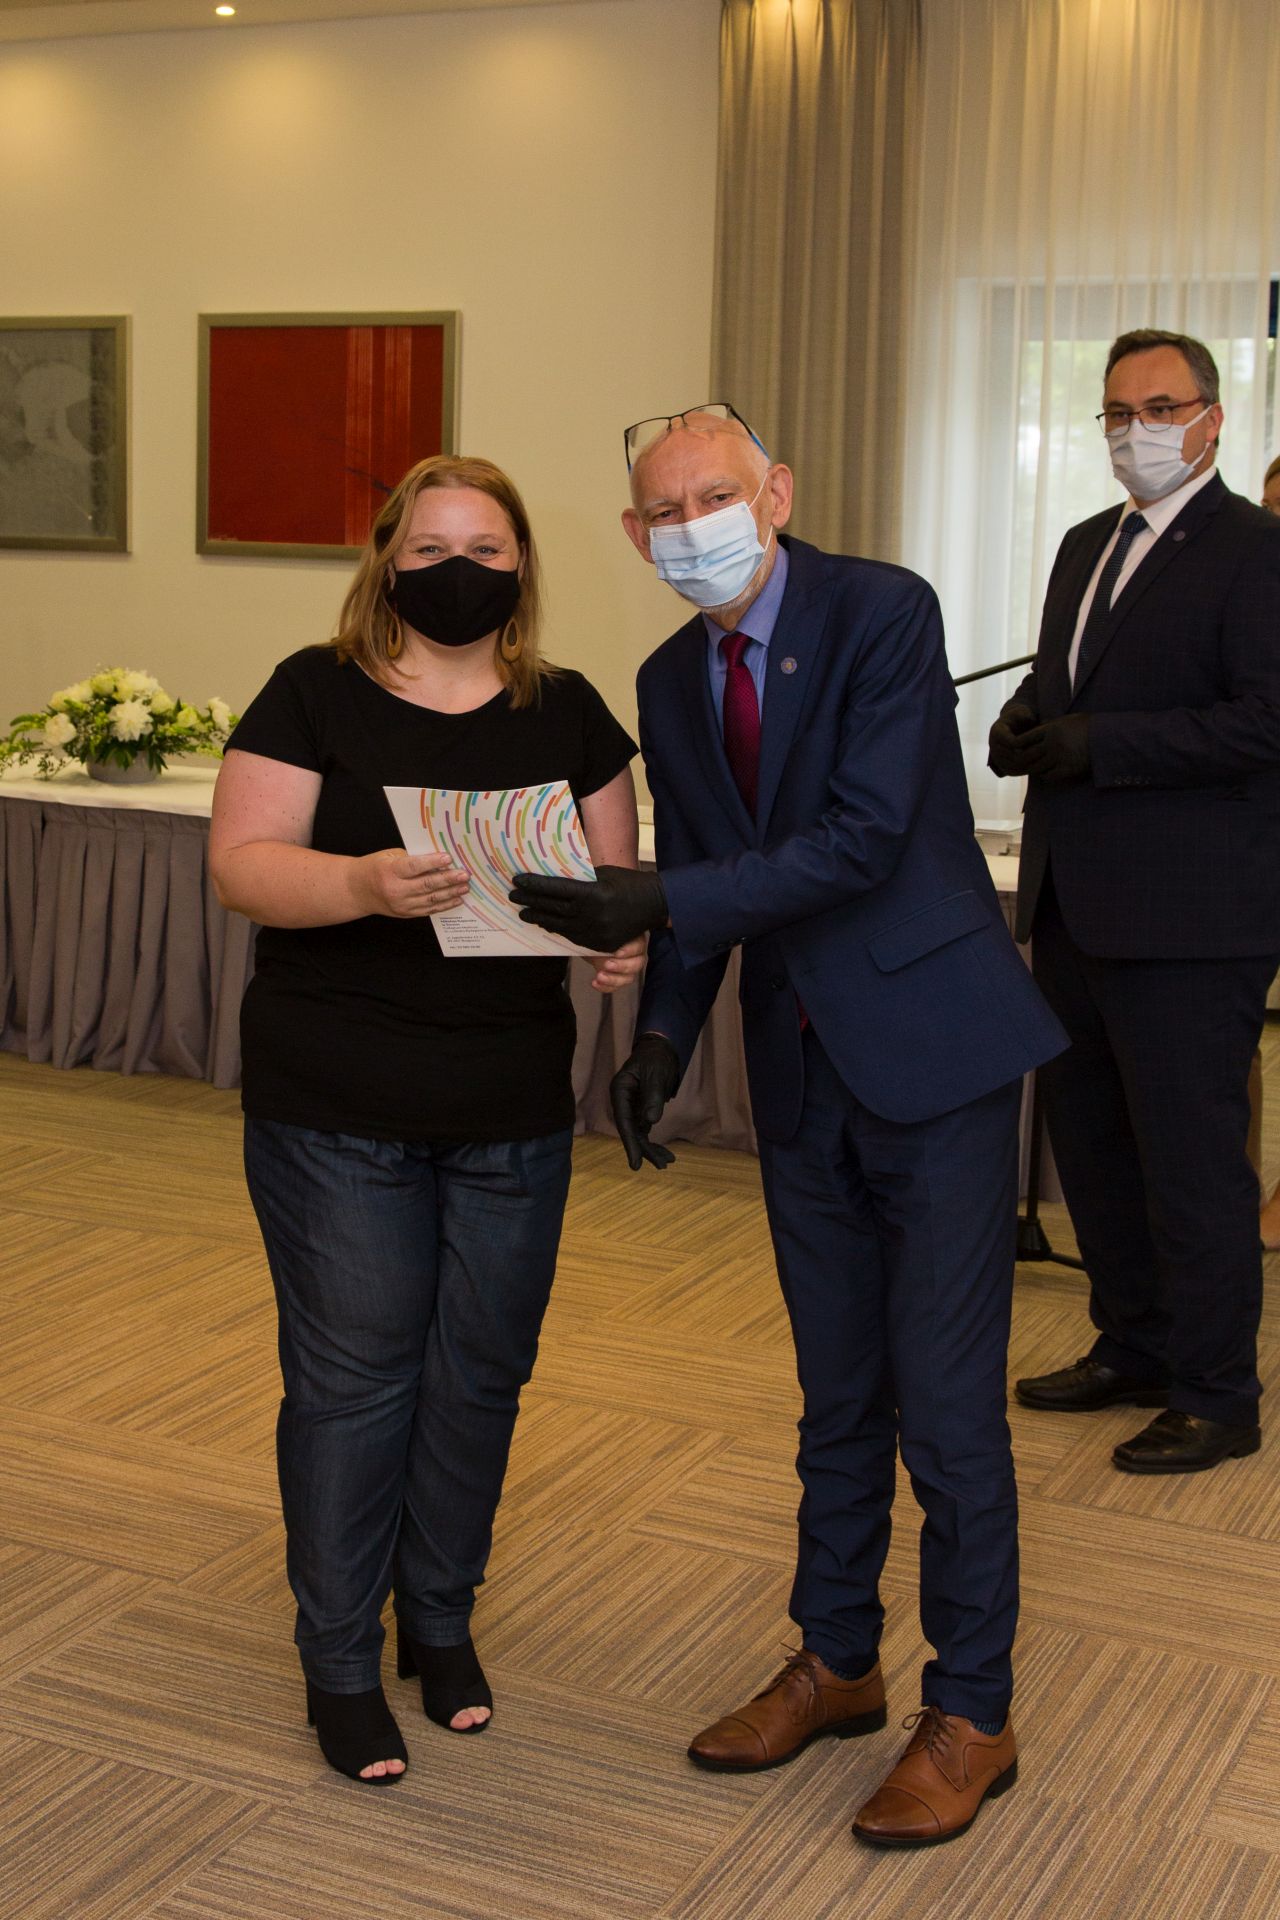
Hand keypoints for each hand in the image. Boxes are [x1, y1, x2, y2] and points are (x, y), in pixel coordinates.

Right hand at [353, 849, 469, 918]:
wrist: (357, 890)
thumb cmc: (375, 868)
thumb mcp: (389, 856)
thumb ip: (412, 857)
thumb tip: (438, 860)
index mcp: (389, 871)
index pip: (414, 867)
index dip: (432, 863)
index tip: (448, 858)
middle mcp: (395, 890)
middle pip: (426, 885)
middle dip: (448, 879)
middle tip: (464, 874)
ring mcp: (401, 905)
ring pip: (430, 899)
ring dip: (450, 893)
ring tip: (464, 886)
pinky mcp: (406, 913)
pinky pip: (428, 910)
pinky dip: (444, 905)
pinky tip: (456, 899)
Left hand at [509, 865, 668, 949]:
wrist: (654, 904)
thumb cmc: (628, 883)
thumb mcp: (603, 873)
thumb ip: (580, 878)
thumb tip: (553, 877)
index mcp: (592, 893)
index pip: (555, 889)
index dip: (534, 885)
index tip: (518, 880)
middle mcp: (591, 914)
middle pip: (553, 908)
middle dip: (530, 901)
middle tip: (512, 896)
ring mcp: (595, 931)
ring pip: (559, 925)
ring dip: (539, 918)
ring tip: (523, 912)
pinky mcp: (599, 943)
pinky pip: (572, 936)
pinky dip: (556, 929)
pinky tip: (544, 923)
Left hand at [587, 935, 646, 994]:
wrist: (589, 941)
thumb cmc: (598, 932)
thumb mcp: (602, 929)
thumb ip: (607, 932)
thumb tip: (606, 930)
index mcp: (634, 938)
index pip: (638, 945)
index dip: (629, 951)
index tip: (617, 953)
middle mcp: (635, 954)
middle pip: (637, 964)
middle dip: (622, 966)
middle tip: (607, 964)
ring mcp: (627, 968)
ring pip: (628, 978)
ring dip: (613, 979)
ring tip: (599, 976)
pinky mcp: (617, 978)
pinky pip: (615, 986)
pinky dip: (605, 987)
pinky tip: (595, 983)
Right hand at [610, 1033, 680, 1169]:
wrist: (661, 1050)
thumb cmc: (656, 1058)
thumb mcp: (656, 1074)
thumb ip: (653, 1097)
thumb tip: (650, 1121)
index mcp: (620, 1090)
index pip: (623, 1121)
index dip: (630, 1143)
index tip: (636, 1163)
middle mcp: (623, 1102)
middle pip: (631, 1131)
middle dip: (644, 1150)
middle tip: (661, 1166)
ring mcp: (631, 1108)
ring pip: (639, 1134)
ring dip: (651, 1149)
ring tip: (667, 1162)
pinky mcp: (640, 1111)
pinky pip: (645, 1131)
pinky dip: (654, 1142)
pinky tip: (666, 1155)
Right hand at [987, 700, 1037, 775]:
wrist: (1013, 726)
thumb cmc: (1021, 716)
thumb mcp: (1024, 712)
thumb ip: (1026, 715)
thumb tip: (1029, 719)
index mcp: (996, 731)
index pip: (1012, 742)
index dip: (1027, 744)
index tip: (1042, 743)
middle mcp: (992, 744)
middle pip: (1011, 756)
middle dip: (1029, 756)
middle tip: (1045, 756)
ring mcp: (994, 755)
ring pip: (1011, 766)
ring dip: (1026, 766)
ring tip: (1041, 763)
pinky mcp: (998, 764)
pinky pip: (1010, 771)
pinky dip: (1023, 771)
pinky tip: (1035, 768)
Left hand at [1010, 714, 1091, 783]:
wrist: (1108, 737)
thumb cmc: (1089, 726)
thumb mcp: (1069, 719)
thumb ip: (1053, 724)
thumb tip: (1041, 723)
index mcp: (1051, 729)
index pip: (1025, 738)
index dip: (1018, 744)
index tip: (1017, 748)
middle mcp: (1052, 743)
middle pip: (1028, 754)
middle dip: (1023, 759)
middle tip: (1021, 762)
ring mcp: (1059, 757)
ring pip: (1036, 767)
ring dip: (1033, 768)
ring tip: (1033, 768)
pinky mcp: (1067, 769)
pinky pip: (1048, 776)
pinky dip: (1045, 776)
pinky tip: (1046, 774)